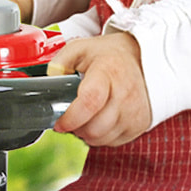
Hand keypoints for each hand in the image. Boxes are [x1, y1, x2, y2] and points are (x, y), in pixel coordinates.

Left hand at [53, 30, 152, 145]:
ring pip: (102, 138)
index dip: (71, 118)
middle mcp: (125, 94)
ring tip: (85, 118)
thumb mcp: (80, 48)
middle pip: (95, 128)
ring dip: (87, 134)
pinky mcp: (140, 124)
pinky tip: (99, 121)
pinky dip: (101, 136)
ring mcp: (135, 111)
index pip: (90, 102)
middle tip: (71, 119)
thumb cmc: (108, 56)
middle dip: (76, 128)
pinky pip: (113, 141)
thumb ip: (60, 61)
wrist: (139, 59)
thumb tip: (51, 78)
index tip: (59, 122)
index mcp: (108, 72)